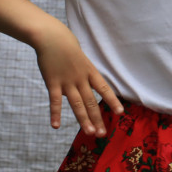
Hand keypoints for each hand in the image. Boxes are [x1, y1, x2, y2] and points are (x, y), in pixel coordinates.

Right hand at [35, 21, 122, 136]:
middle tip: (102, 134)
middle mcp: (81, 78)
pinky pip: (54, 101)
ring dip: (84, 120)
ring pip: (77, 104)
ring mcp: (67, 81)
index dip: (112, 101)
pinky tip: (55, 126)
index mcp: (89, 71)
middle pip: (91, 101)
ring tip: (89, 133)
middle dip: (97, 119)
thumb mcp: (81, 57)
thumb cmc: (66, 45)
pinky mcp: (52, 82)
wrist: (51, 36)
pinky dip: (55, 114)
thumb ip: (83, 72)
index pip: (104, 88)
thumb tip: (83, 84)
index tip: (120, 113)